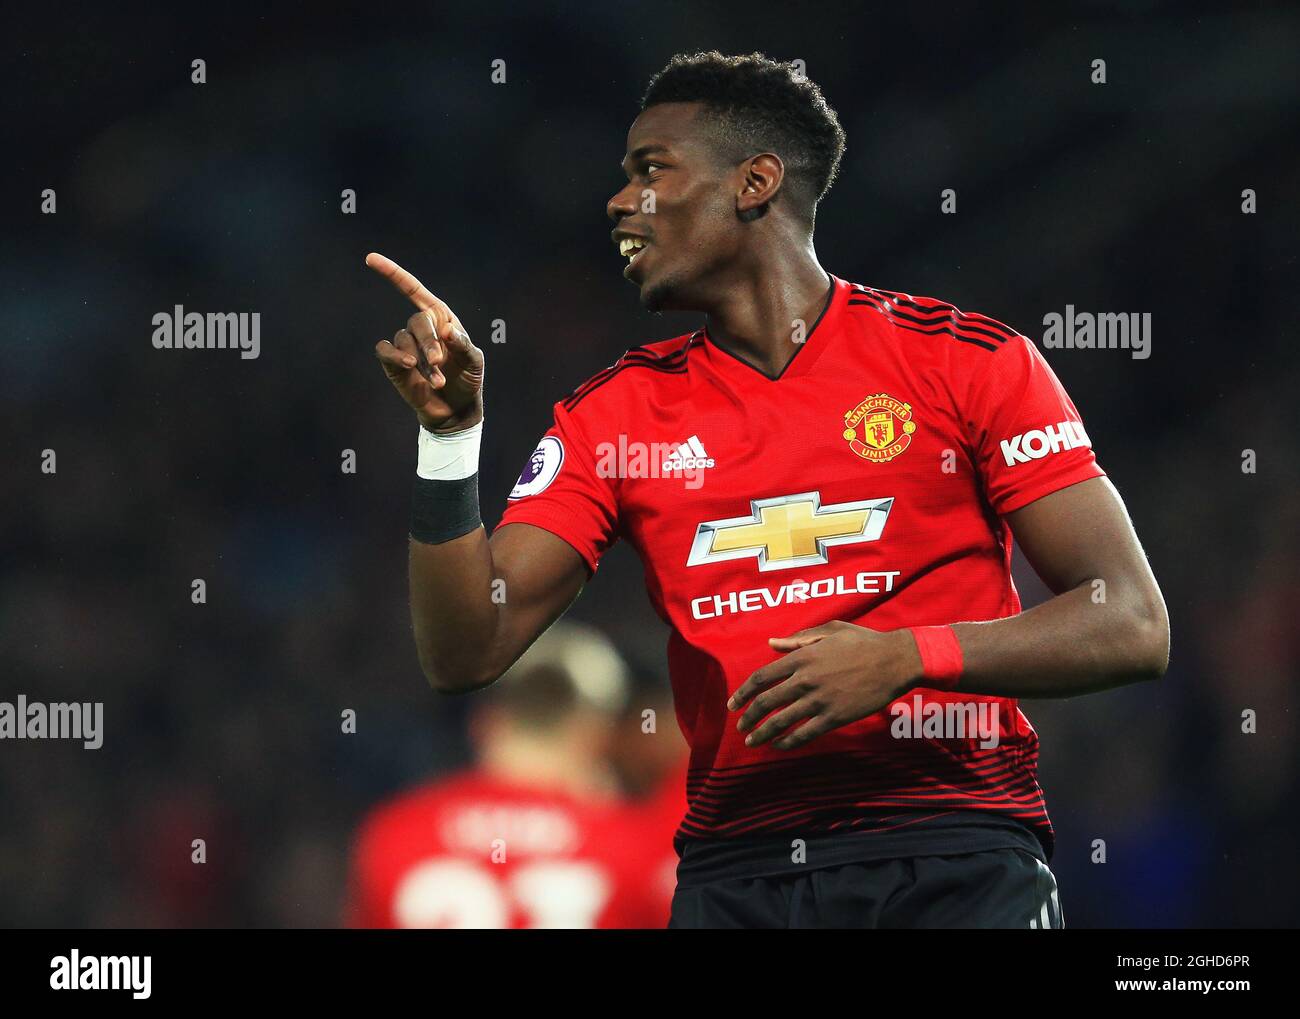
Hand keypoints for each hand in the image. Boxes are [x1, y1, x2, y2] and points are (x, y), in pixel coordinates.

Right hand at [367, 252, 484, 431]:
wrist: (455, 410)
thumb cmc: (467, 381)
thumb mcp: (474, 363)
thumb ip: (464, 345)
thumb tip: (448, 330)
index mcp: (441, 318)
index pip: (414, 290)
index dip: (393, 274)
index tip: (370, 258)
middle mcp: (421, 328)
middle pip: (417, 321)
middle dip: (429, 342)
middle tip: (440, 363)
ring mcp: (406, 345)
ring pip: (405, 340)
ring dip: (421, 361)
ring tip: (438, 381)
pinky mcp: (393, 362)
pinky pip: (385, 350)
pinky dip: (395, 356)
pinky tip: (408, 366)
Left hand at [729, 622, 921, 750]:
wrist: (894, 661)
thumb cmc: (863, 642)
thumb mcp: (829, 630)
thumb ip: (797, 638)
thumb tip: (771, 644)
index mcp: (801, 657)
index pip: (761, 678)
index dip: (743, 693)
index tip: (733, 704)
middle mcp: (805, 679)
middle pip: (766, 702)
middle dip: (748, 717)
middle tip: (739, 726)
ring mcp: (819, 700)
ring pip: (781, 721)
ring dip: (762, 734)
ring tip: (751, 742)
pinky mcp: (834, 717)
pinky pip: (804, 734)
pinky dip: (788, 742)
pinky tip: (779, 746)